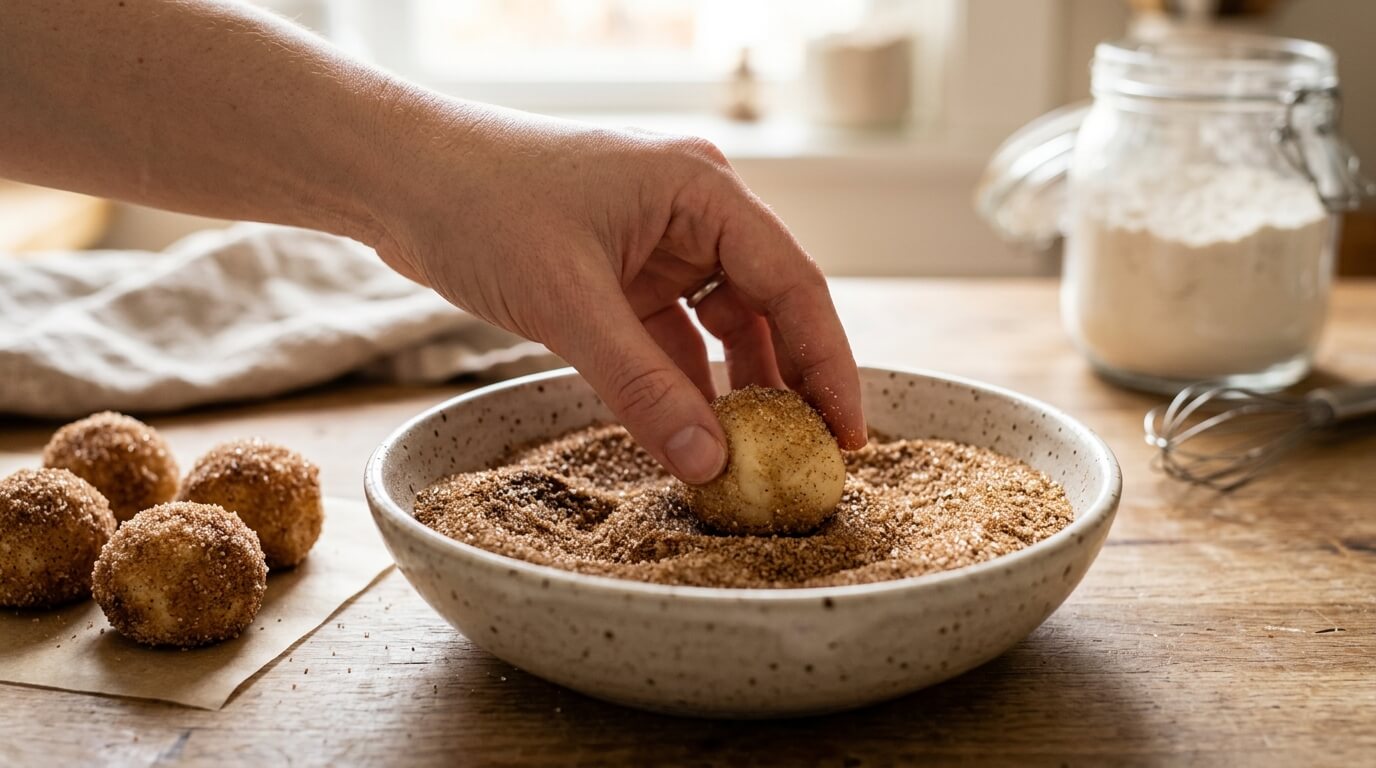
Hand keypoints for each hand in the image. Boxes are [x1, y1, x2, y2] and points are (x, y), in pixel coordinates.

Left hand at [368, 104, 866, 482]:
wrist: (401, 179)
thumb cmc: (483, 206)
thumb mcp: (569, 303)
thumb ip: (643, 388)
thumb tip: (711, 464)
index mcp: (704, 190)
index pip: (793, 282)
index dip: (829, 363)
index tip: (848, 433)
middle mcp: (694, 213)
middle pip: (769, 307)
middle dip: (790, 383)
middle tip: (811, 459)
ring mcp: (658, 245)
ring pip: (722, 328)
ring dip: (735, 390)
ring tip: (757, 459)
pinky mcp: (622, 276)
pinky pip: (672, 339)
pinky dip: (683, 386)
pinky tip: (695, 436)